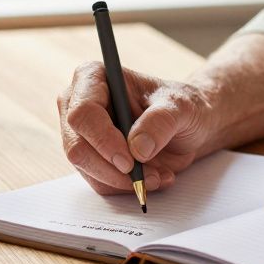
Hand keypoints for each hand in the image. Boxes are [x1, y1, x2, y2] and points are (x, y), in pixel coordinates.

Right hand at [57, 62, 217, 195]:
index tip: (130, 161)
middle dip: (114, 169)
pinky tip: (152, 177)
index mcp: (94, 77)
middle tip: (148, 177)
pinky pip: (98, 182)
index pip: (83, 112)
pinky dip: (126, 186)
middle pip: (77, 146)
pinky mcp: (89, 158)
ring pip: (87, 168)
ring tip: (159, 175)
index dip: (103, 139)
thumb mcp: (181, 107)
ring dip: (124, 180)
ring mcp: (81, 133)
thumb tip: (137, 149)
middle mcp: (78, 103)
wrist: (186, 127)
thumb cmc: (180, 106)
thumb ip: (161, 122)